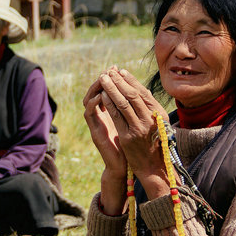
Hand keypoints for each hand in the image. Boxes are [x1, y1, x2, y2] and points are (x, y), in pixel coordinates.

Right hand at [83, 67, 128, 214]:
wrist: (125, 167)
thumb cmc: (133, 146)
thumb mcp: (136, 125)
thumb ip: (136, 111)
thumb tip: (146, 94)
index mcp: (111, 113)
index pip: (108, 91)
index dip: (113, 80)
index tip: (119, 68)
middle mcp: (102, 116)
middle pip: (97, 91)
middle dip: (105, 79)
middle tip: (110, 69)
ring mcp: (97, 123)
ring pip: (90, 99)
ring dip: (96, 87)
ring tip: (104, 78)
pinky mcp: (94, 131)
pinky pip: (89, 113)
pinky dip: (94, 103)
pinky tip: (100, 95)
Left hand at [97, 68, 170, 201]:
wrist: (153, 167)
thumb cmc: (155, 143)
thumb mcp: (157, 123)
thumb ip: (150, 108)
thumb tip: (141, 89)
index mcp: (159, 114)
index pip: (143, 92)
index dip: (131, 80)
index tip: (121, 71)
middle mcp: (150, 120)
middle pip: (133, 95)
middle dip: (120, 81)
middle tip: (110, 72)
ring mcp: (139, 128)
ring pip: (123, 103)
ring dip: (112, 89)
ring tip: (104, 79)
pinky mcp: (127, 137)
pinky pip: (116, 116)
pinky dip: (109, 104)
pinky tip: (103, 95)